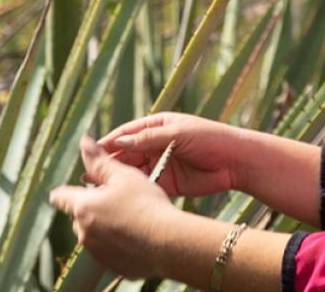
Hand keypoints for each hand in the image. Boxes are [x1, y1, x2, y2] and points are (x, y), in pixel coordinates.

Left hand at [48, 136, 180, 279]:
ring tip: (130, 218)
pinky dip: (117, 243)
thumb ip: (99, 161)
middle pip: (78, 215)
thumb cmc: (147, 205)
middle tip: (116, 200)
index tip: (74, 189)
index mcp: (82, 207)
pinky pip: (108, 250)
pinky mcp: (112, 265)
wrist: (170, 243)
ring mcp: (97, 251)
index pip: (60, 197)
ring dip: (103, 226)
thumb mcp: (123, 176)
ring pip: (93, 233)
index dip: (66, 191)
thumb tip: (84, 142)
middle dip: (91, 207)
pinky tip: (136, 236)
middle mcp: (84, 232)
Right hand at [97, 112, 258, 197]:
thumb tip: (118, 141)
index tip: (91, 151)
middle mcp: (156, 145)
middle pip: (126, 153)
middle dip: (108, 163)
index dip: (109, 142)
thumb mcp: (177, 133)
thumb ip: (147, 139)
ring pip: (134, 171)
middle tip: (88, 174)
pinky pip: (147, 185)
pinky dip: (133, 190)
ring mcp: (162, 164)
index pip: (126, 133)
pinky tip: (120, 196)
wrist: (237, 161)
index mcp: (156, 126)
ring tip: (97, 187)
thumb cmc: (209, 138)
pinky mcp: (169, 183)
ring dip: (117, 178)